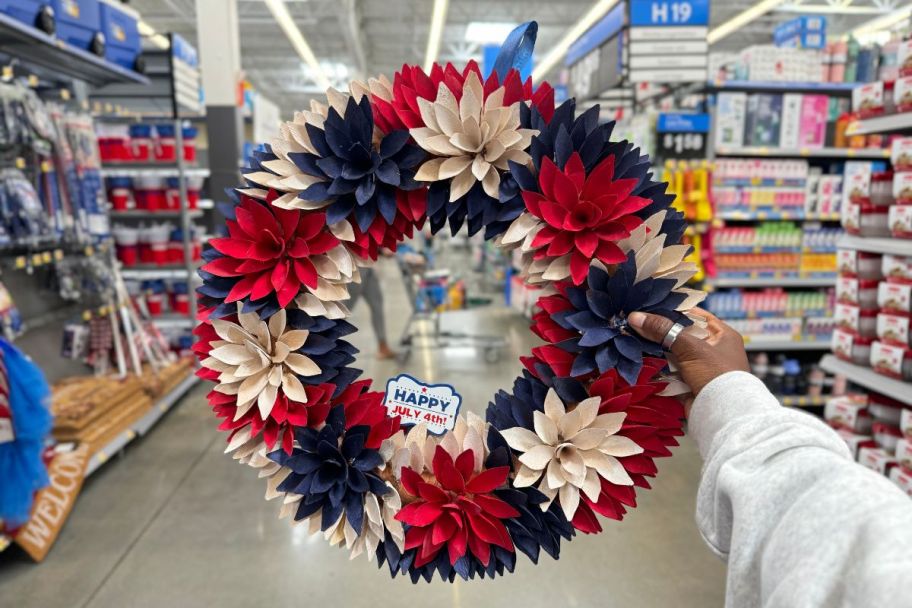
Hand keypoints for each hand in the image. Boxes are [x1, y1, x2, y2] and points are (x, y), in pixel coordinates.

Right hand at [627, 309, 749, 410]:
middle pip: (681, 336)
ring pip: (672, 355)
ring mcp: (700, 368)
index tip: (651, 307)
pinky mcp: (689, 384)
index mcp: (722, 335)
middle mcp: (712, 350)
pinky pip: (669, 372)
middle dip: (660, 333)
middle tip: (636, 324)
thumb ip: (663, 331)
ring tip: (633, 340)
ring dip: (656, 351)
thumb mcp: (691, 347)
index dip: (673, 311)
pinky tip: (640, 360)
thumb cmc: (717, 374)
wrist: (722, 414)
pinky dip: (658, 369)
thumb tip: (635, 317)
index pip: (695, 316)